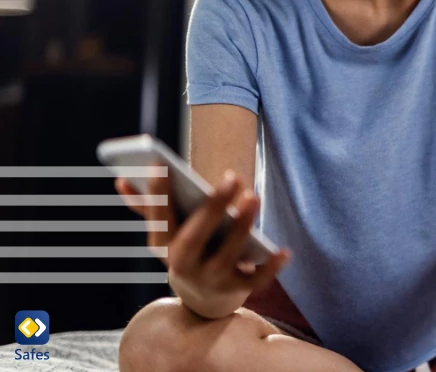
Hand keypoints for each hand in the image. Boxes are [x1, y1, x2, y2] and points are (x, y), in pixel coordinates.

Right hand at [115, 169, 290, 318]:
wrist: (204, 301)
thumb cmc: (188, 251)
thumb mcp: (167, 234)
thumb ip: (150, 207)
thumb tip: (122, 179)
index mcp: (163, 248)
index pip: (158, 220)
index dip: (157, 195)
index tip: (160, 165)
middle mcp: (184, 267)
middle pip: (195, 238)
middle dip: (212, 208)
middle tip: (232, 177)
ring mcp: (211, 280)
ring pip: (228, 255)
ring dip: (241, 227)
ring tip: (253, 197)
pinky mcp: (237, 290)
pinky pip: (257, 281)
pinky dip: (271, 268)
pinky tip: (283, 251)